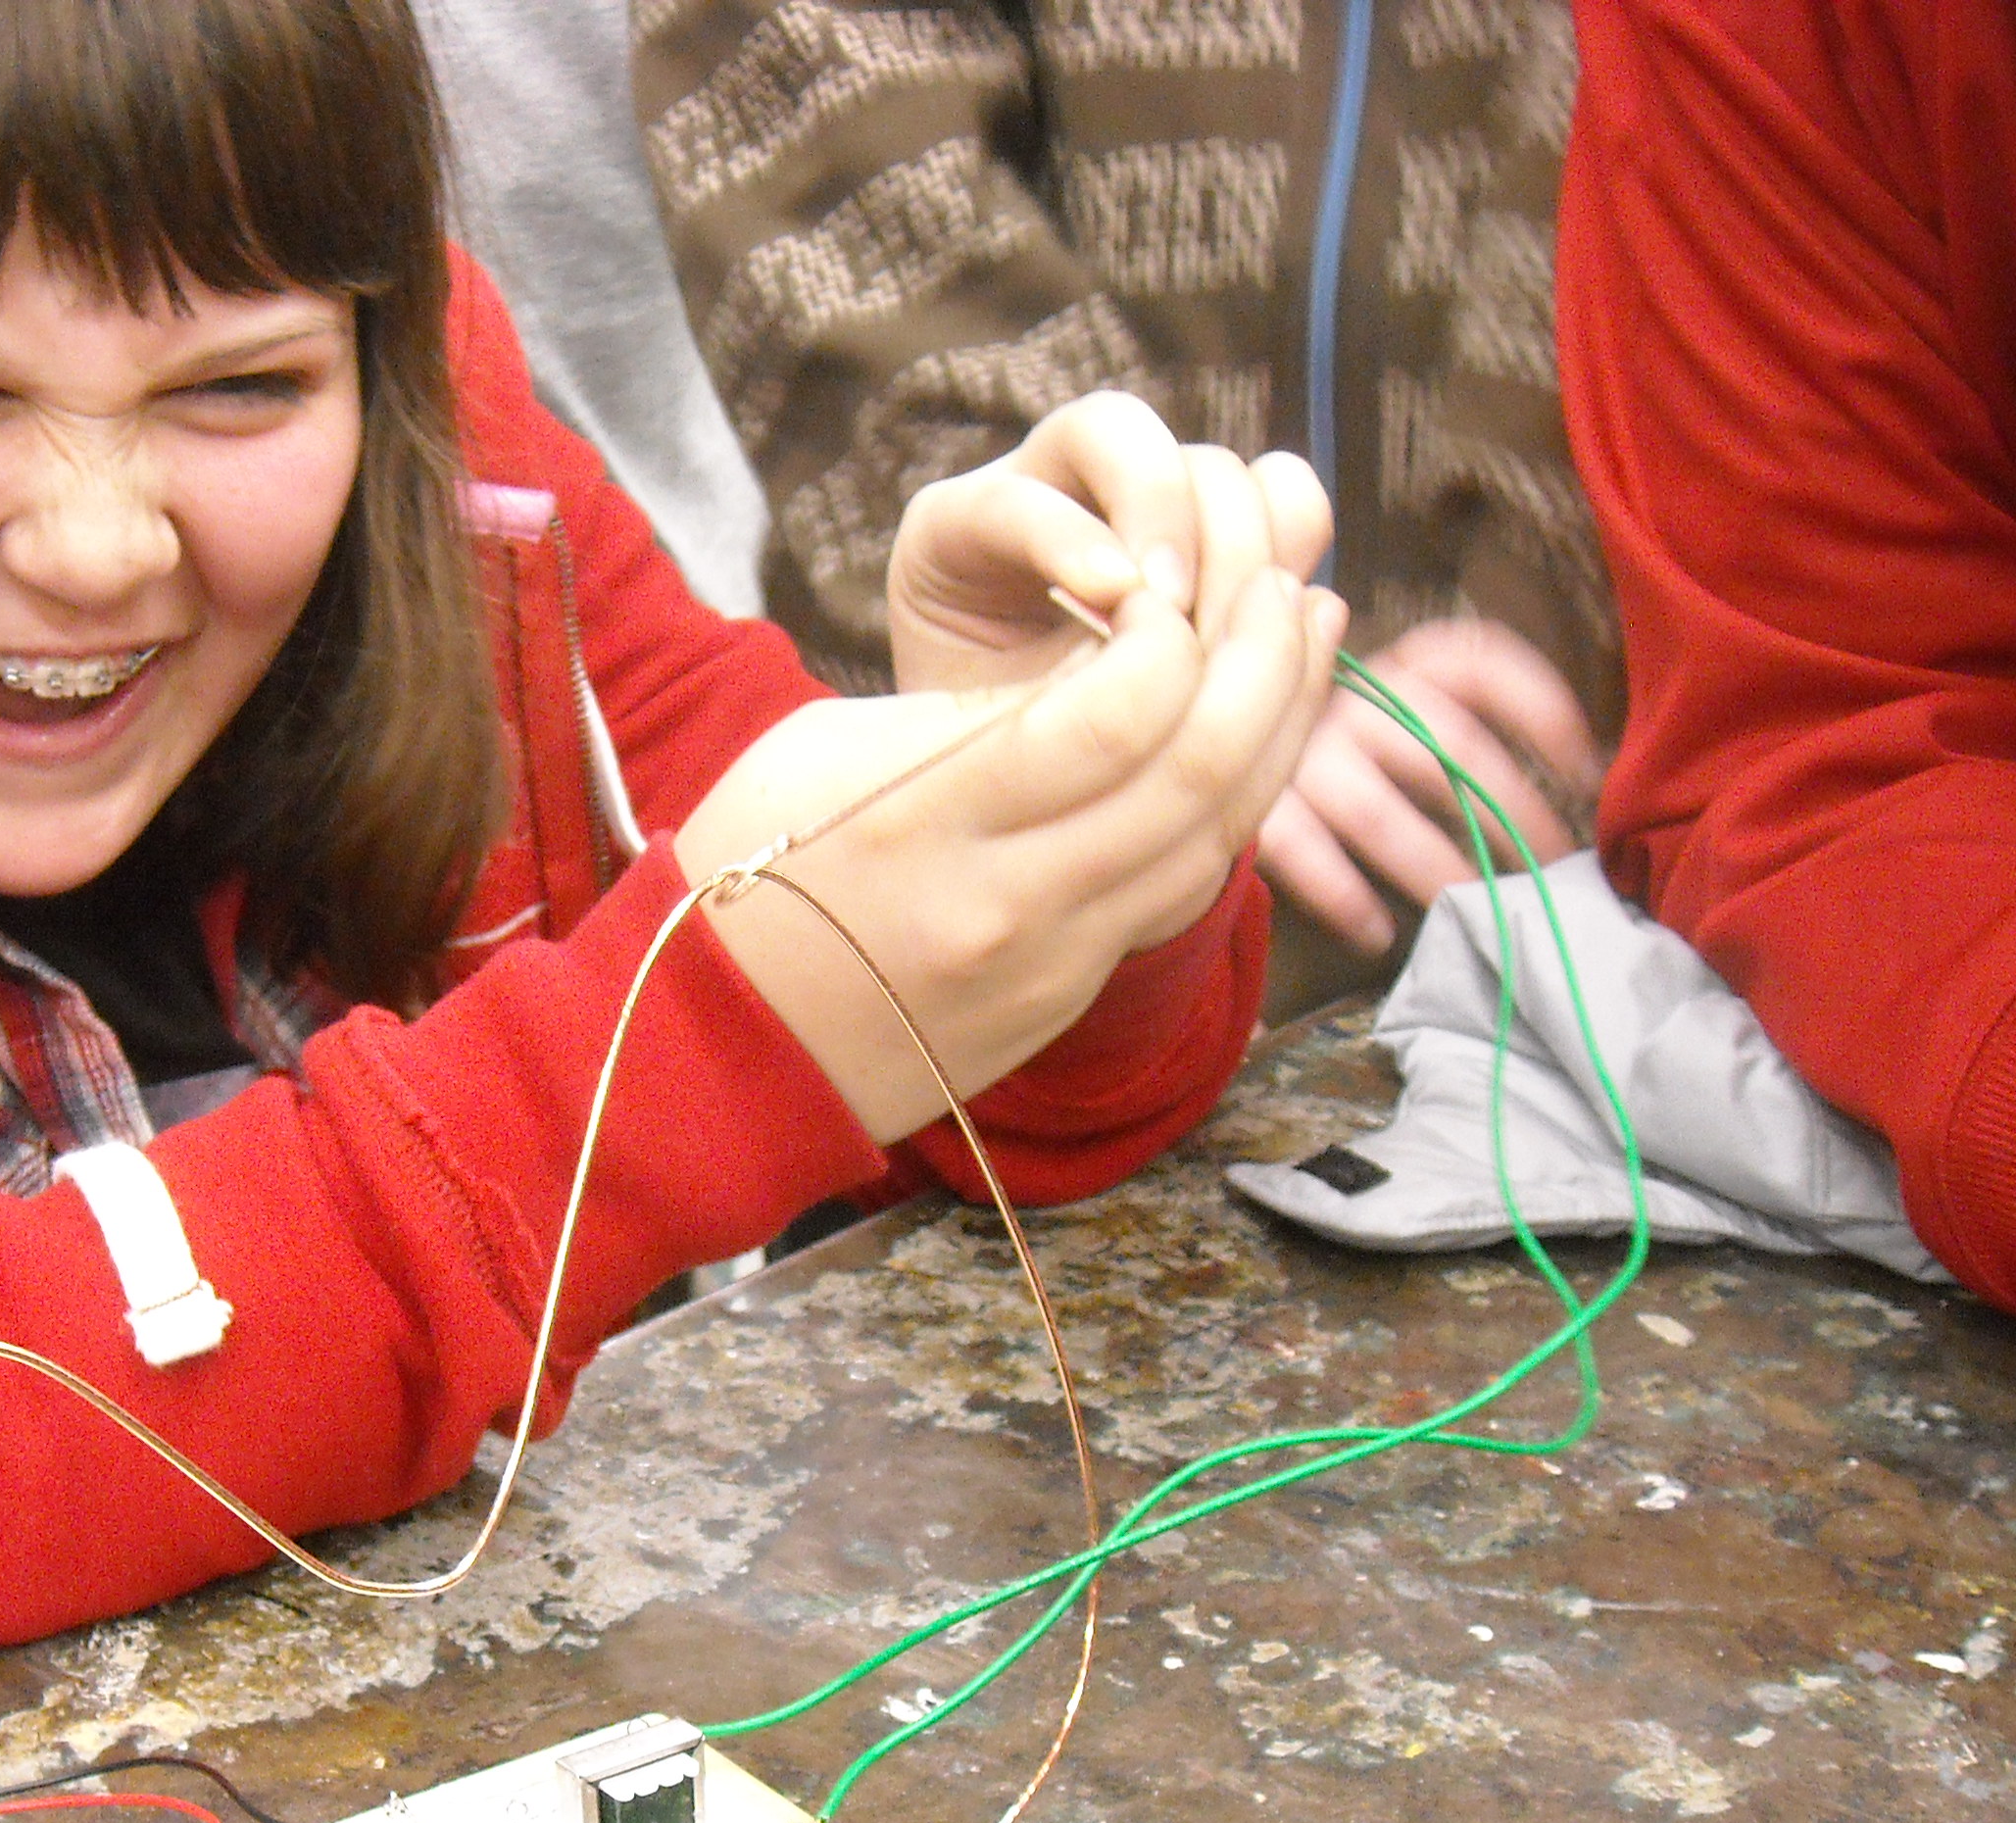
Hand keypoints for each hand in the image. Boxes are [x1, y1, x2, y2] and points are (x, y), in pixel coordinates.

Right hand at [678, 434, 1342, 1140]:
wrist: (715, 1050)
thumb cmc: (745, 869)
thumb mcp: (827, 748)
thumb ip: (969, 711)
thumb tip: (1104, 656)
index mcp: (930, 818)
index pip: (1120, 712)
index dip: (1180, 630)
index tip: (1173, 578)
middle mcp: (1007, 900)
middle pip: (1197, 772)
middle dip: (1262, 660)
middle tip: (1283, 582)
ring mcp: (1048, 964)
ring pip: (1216, 840)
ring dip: (1278, 728)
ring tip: (1301, 636)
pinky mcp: (1065, 1001)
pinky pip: (1177, 895)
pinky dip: (1230, 806)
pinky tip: (1250, 741)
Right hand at [1257, 617, 1595, 953]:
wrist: (1204, 736)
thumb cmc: (1334, 741)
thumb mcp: (1398, 711)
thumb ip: (1456, 729)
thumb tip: (1571, 781)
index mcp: (1395, 663)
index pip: (1480, 663)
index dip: (1543, 710)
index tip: (1588, 770)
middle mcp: (1349, 694)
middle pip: (1449, 749)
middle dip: (1513, 815)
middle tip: (1553, 872)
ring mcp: (1298, 750)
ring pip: (1382, 814)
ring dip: (1439, 868)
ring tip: (1478, 911)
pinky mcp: (1253, 804)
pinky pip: (1306, 855)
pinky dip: (1345, 897)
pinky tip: (1379, 932)